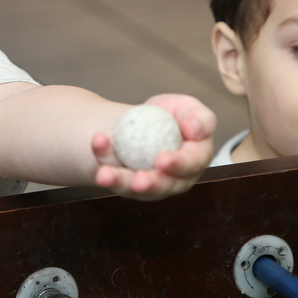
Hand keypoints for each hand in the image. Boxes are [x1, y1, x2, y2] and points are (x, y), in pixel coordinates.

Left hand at [91, 94, 215, 199]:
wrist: (142, 122)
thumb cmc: (171, 114)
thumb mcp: (187, 108)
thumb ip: (200, 118)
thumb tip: (194, 130)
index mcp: (195, 159)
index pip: (191, 164)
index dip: (178, 164)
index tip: (162, 160)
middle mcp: (175, 179)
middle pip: (165, 186)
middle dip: (151, 185)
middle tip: (139, 181)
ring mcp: (150, 185)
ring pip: (136, 189)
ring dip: (120, 182)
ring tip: (104, 175)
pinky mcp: (129, 185)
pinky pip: (115, 179)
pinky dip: (102, 161)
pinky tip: (97, 144)